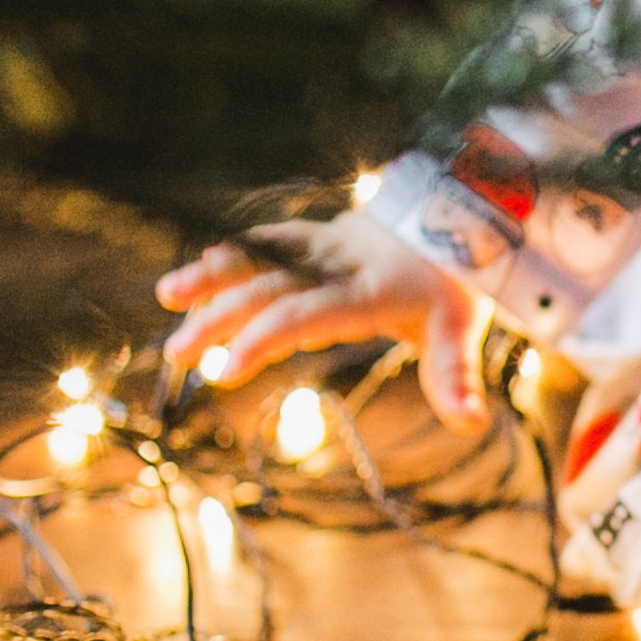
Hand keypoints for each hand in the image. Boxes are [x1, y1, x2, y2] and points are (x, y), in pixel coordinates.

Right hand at [158, 211, 487, 431]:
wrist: (467, 217)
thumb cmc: (460, 282)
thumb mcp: (462, 330)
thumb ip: (457, 379)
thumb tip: (472, 424)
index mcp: (373, 290)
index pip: (309, 314)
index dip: (266, 338)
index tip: (226, 370)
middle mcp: (342, 262)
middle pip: (273, 288)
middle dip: (223, 318)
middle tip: (179, 354)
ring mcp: (328, 244)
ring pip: (264, 256)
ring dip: (214, 277)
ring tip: (168, 297)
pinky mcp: (320, 235)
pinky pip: (273, 240)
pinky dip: (235, 253)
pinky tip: (200, 271)